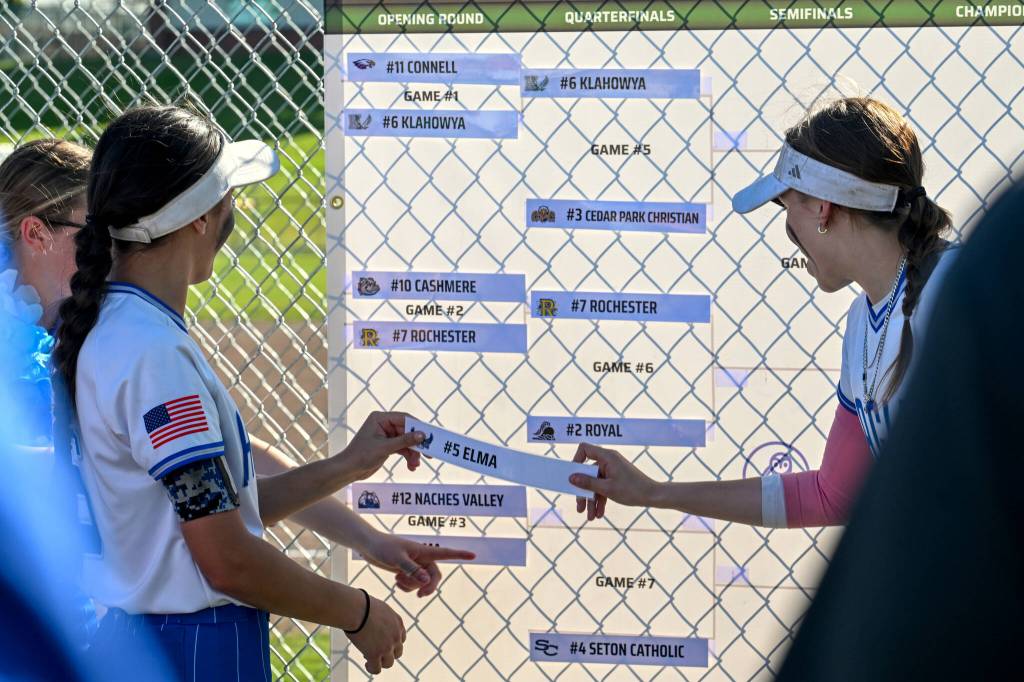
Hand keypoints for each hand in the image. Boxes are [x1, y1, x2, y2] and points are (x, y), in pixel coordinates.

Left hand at [337, 412, 424, 480]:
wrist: (348, 470)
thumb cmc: (362, 455)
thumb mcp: (384, 448)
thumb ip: (404, 441)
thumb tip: (422, 435)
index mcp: (380, 419)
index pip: (404, 419)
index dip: (417, 427)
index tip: (429, 436)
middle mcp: (384, 425)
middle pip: (407, 431)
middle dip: (416, 444)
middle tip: (428, 453)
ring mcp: (386, 435)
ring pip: (406, 441)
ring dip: (412, 453)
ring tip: (416, 464)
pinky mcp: (387, 446)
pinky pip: (402, 449)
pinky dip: (407, 457)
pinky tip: (411, 466)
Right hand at [346, 593, 405, 674]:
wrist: (357, 609)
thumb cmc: (362, 604)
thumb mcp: (380, 608)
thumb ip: (383, 617)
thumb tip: (374, 620)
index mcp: (398, 623)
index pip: (401, 638)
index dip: (391, 642)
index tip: (380, 641)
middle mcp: (396, 636)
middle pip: (398, 652)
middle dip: (388, 653)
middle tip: (375, 650)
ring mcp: (387, 646)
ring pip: (389, 663)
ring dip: (381, 662)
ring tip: (369, 659)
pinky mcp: (376, 654)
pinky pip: (377, 669)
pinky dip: (372, 668)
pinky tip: (366, 663)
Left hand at [360, 532, 475, 596]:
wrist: (368, 546)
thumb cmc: (383, 547)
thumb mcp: (397, 559)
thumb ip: (412, 570)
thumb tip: (426, 581)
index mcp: (423, 550)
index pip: (446, 553)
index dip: (460, 554)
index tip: (473, 555)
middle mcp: (422, 557)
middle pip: (435, 575)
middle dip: (428, 586)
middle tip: (420, 596)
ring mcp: (415, 564)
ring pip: (423, 582)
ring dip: (412, 585)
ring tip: (398, 579)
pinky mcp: (407, 570)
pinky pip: (413, 584)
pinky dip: (406, 586)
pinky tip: (396, 580)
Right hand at [570, 443, 658, 519]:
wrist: (653, 496)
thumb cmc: (632, 490)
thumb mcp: (607, 489)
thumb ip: (588, 483)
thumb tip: (572, 478)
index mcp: (607, 456)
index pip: (584, 449)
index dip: (576, 460)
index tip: (573, 476)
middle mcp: (608, 460)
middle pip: (588, 473)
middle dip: (584, 492)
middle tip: (580, 507)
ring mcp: (612, 470)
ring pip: (595, 483)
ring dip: (592, 500)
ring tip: (590, 517)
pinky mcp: (615, 478)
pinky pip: (603, 487)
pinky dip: (601, 499)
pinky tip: (600, 513)